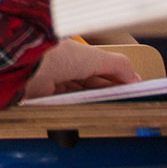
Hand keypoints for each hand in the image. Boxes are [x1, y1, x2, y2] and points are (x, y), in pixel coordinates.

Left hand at [24, 39, 143, 99]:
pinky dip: (79, 109)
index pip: (98, 68)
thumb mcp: (97, 58)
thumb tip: (136, 77)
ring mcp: (54, 83)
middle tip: (125, 102)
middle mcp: (63, 68)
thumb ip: (119, 65)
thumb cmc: (61, 56)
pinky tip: (92, 113)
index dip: (114, 78)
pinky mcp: (46, 99)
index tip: (130, 89)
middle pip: (90, 84)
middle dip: (107, 92)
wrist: (31, 67)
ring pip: (79, 96)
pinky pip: (66, 105)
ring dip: (95, 102)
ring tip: (114, 109)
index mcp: (74, 54)